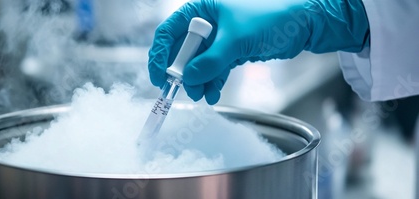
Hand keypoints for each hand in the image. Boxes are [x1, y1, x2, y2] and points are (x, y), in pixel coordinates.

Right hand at [148, 0, 368, 104]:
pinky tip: (212, 93)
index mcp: (201, 9)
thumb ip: (210, 61)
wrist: (303, 25)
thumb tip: (188, 79)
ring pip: (198, 63)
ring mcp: (218, 39)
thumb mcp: (236, 40)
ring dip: (197, 80)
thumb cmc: (270, 19)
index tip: (159, 76)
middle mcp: (206, 24)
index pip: (170, 31)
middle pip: (182, 51)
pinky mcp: (229, 52)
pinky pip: (213, 69)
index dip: (160, 54)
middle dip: (182, 72)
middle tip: (184, 89)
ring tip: (202, 94)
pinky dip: (211, 82)